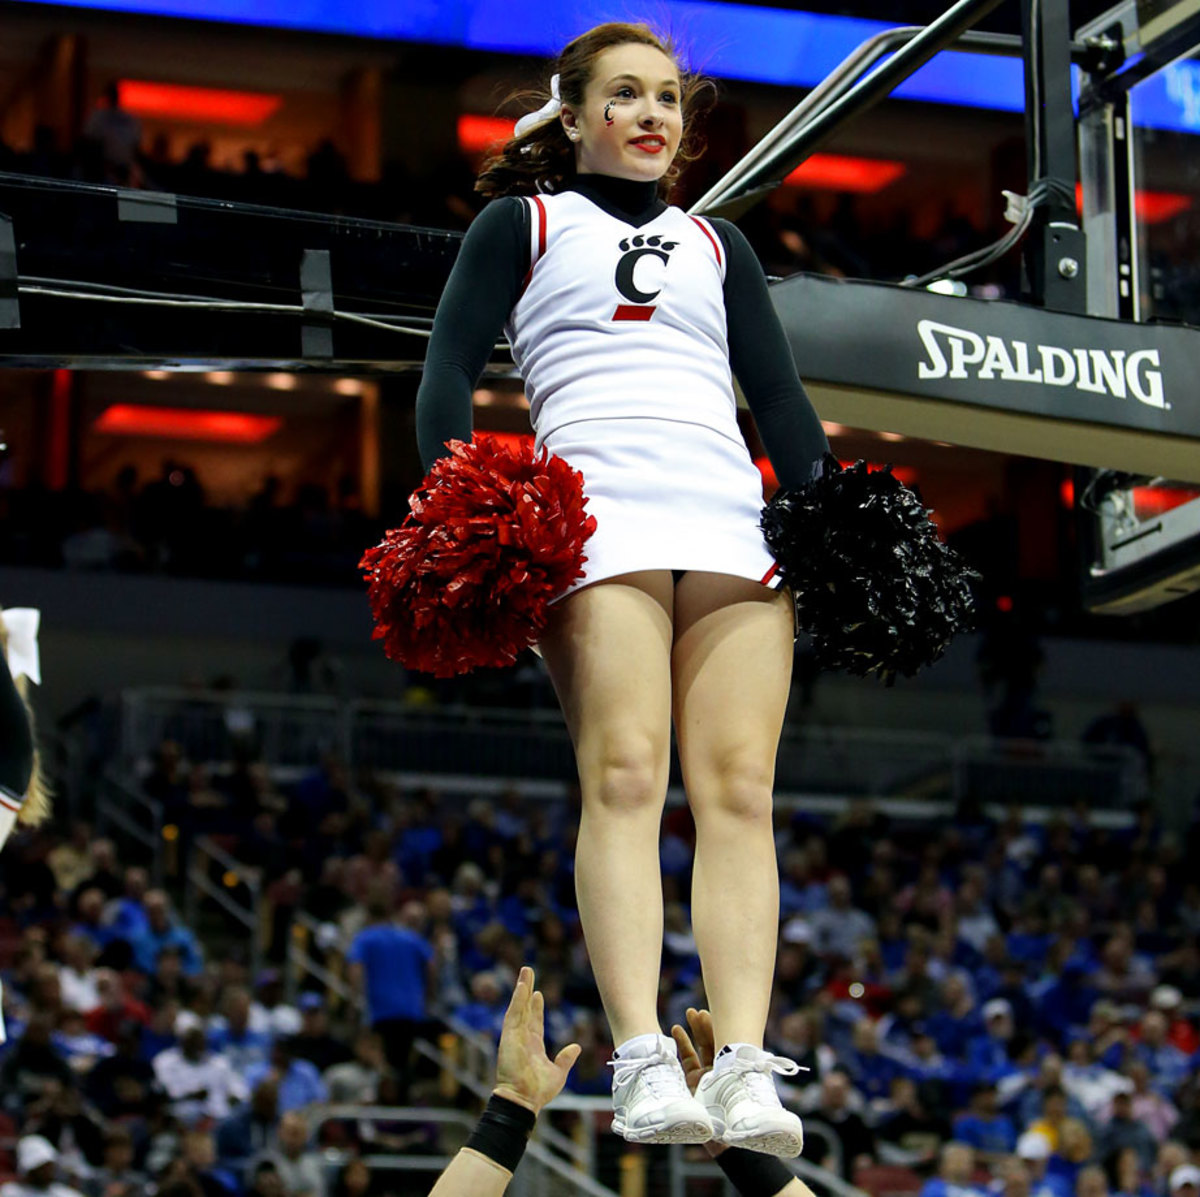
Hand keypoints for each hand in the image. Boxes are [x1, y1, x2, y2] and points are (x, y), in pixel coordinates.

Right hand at [492, 966, 580, 1114]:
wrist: (523, 1101)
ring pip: (519, 1006)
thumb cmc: (538, 1091)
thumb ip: (566, 1059)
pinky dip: (517, 999)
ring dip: (521, 988)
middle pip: (525, 1008)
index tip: (538, 993)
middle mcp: (523, 1037)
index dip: (536, 1007)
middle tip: (527, 972)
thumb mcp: (558, 1073)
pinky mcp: (509, 1036)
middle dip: (526, 990)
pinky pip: (513, 1014)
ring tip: (525, 971)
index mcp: (533, 1045)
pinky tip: (521, 986)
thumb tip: (576, 1046)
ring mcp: (515, 1035)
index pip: (535, 1021)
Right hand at [671, 1008, 725, 1157]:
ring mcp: (706, 1076)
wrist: (724, 1145)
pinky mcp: (692, 1083)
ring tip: (690, 1013)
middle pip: (713, 1042)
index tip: (710, 1015)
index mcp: (732, 1071)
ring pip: (701, 1047)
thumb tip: (746, 1057)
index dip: (719, 1029)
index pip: (726, 1044)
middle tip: (697, 1012)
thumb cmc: (733, 1121)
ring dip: (695, 1030)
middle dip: (706, 1026)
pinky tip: (676, 1028)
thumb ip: (733, 1077)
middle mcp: (719, 1071)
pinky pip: (688, 1059)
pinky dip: (682, 1044)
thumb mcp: (733, 1095)